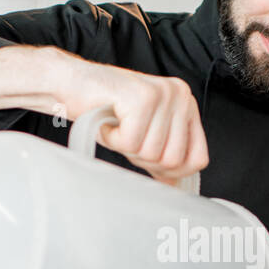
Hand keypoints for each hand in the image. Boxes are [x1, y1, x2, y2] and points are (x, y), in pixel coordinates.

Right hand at [67, 59, 208, 185]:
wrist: (71, 84)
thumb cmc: (105, 109)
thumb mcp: (143, 137)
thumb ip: (162, 157)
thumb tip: (175, 184)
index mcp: (187, 105)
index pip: (198, 158)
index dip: (171, 171)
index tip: (148, 158)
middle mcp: (181, 95)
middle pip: (173, 160)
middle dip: (143, 157)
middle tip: (126, 136)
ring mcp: (163, 94)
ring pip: (152, 152)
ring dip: (126, 146)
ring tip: (117, 125)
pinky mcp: (142, 97)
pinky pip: (131, 142)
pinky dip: (113, 139)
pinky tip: (108, 121)